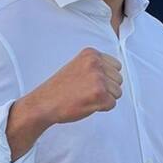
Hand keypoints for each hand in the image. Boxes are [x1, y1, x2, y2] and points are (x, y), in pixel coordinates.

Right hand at [6, 48, 121, 159]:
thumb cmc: (60, 88)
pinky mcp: (100, 94)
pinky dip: (102, 108)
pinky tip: (86, 104)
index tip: (90, 82)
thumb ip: (97, 65)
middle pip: (119, 80)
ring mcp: (98, 78)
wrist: (43, 104)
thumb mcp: (78, 66)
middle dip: (107, 88)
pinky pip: (112, 104)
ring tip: (86, 97)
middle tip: (86, 91)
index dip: (107, 78)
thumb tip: (116, 72)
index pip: (117, 66)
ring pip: (117, 93)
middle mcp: (96, 63)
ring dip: (104, 98)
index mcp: (91, 54)